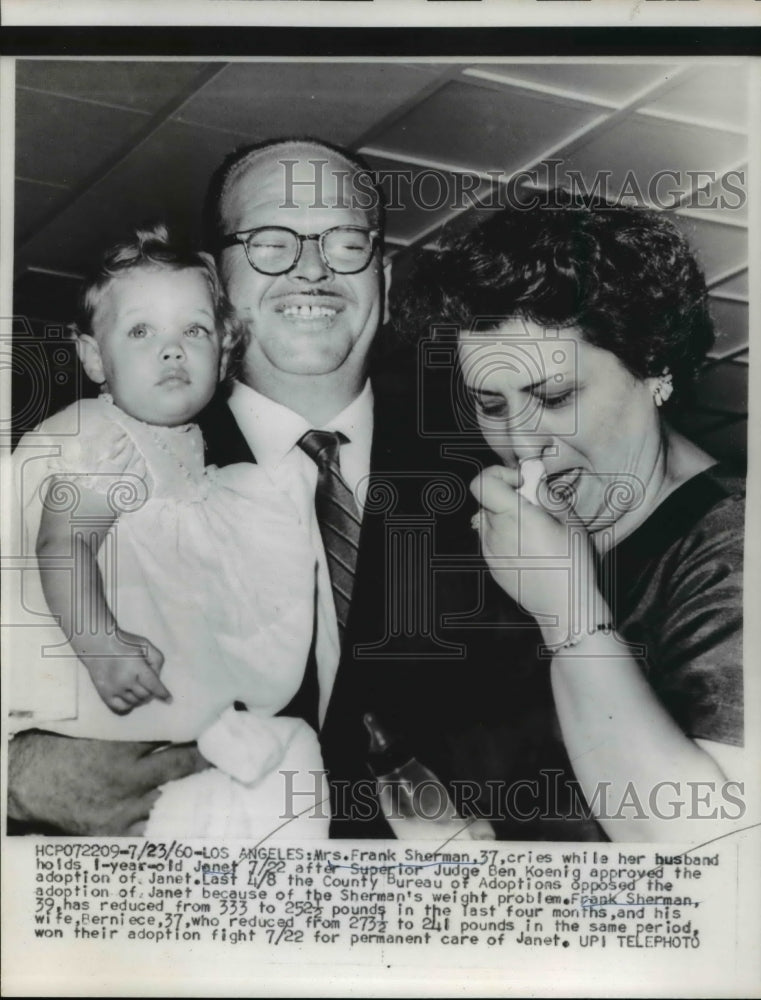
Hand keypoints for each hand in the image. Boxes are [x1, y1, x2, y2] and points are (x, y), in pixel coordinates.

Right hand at [7, 732, 209, 834]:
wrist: (28, 783)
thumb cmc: (61, 750)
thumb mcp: (97, 732)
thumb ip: (131, 731)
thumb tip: (165, 719)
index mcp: (121, 749)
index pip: (169, 736)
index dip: (194, 731)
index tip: (215, 726)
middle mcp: (126, 779)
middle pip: (178, 765)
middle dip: (204, 758)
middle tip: (225, 753)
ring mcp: (121, 809)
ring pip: (166, 799)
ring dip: (185, 793)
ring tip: (212, 788)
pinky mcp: (112, 832)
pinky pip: (146, 831)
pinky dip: (158, 824)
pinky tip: (179, 821)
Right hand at [83, 630, 169, 713]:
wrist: (98, 644)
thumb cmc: (125, 643)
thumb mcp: (145, 644)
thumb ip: (157, 660)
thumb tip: (157, 678)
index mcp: (136, 667)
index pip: (154, 686)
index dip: (163, 694)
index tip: (169, 700)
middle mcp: (125, 680)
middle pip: (145, 695)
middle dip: (151, 692)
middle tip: (149, 684)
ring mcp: (114, 689)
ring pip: (135, 702)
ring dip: (141, 697)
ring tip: (139, 687)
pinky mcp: (104, 694)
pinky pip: (121, 708)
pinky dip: (129, 705)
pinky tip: (131, 697)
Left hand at [471, 465, 602, 645]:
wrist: (565, 608)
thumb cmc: (573, 564)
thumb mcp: (570, 522)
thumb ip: (547, 495)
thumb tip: (534, 479)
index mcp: (513, 517)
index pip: (482, 483)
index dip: (499, 475)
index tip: (522, 484)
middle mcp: (494, 533)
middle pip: (487, 501)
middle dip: (508, 496)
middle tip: (535, 507)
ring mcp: (490, 552)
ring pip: (488, 521)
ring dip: (505, 517)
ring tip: (534, 530)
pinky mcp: (492, 567)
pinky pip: (491, 541)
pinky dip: (505, 536)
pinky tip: (529, 549)